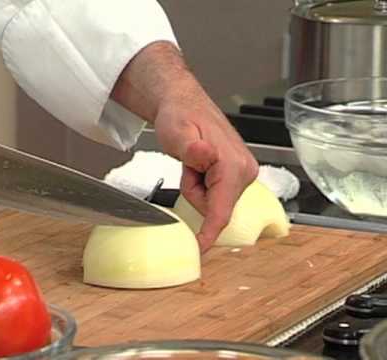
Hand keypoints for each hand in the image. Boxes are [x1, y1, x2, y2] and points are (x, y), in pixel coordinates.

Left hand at [111, 42, 257, 250]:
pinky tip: (200, 166)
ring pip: (214, 203)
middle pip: (216, 209)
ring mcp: (243, 173)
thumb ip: (190, 148)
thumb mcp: (176, 131)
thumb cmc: (180, 116)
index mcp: (234, 166)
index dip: (210, 234)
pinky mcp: (237, 175)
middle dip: (196, 195)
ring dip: (198, 189)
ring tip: (193, 163)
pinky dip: (202, 185)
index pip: (222, 211)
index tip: (199, 251)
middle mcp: (245, 171)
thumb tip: (205, 156)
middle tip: (188, 168)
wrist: (184, 104)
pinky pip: (216, 195)